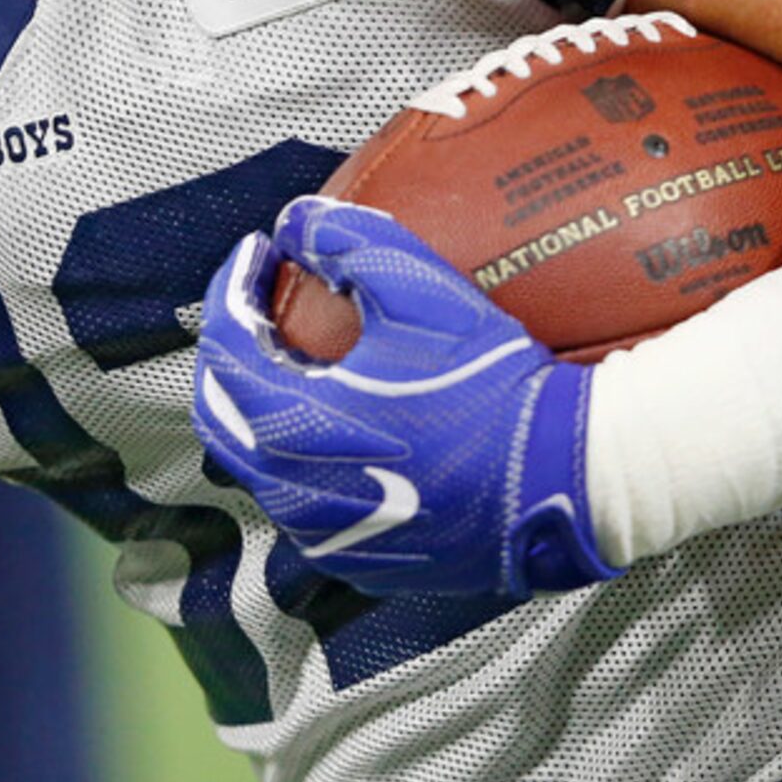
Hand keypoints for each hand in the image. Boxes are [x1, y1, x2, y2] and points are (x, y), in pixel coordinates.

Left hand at [192, 197, 618, 598]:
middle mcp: (291, 493)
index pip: (222, 347)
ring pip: (259, 466)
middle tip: (262, 307)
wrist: (560, 482)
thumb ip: (348, 240)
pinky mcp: (360, 562)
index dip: (231, 288)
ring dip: (264, 408)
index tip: (257, 253)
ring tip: (299, 362)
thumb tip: (296, 220)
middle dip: (230, 351)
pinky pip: (305, 505)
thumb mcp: (422, 290)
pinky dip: (304, 460)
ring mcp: (324, 536)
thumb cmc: (491, 386)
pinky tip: (344, 427)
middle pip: (221, 413)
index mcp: (292, 425)